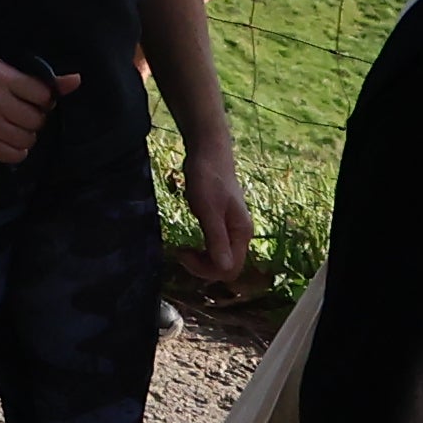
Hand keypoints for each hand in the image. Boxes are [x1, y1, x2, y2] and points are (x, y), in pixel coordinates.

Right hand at [0, 47, 55, 163]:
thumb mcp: (3, 68)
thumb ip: (40, 80)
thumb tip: (77, 81)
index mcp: (2, 77)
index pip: (42, 95)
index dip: (42, 100)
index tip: (33, 99)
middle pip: (36, 120)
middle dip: (34, 118)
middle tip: (22, 113)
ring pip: (26, 139)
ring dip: (26, 135)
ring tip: (14, 126)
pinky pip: (12, 155)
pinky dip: (17, 150)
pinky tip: (9, 139)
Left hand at [174, 134, 260, 295]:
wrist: (209, 152)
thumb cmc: (208, 178)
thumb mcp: (209, 210)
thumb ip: (217, 239)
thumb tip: (225, 270)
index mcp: (241, 233)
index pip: (230, 269)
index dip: (207, 270)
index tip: (185, 253)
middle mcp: (240, 234)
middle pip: (226, 267)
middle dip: (203, 267)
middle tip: (181, 253)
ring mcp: (231, 228)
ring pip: (220, 258)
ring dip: (201, 260)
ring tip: (183, 250)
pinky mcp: (222, 223)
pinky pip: (215, 246)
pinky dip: (202, 250)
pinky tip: (190, 244)